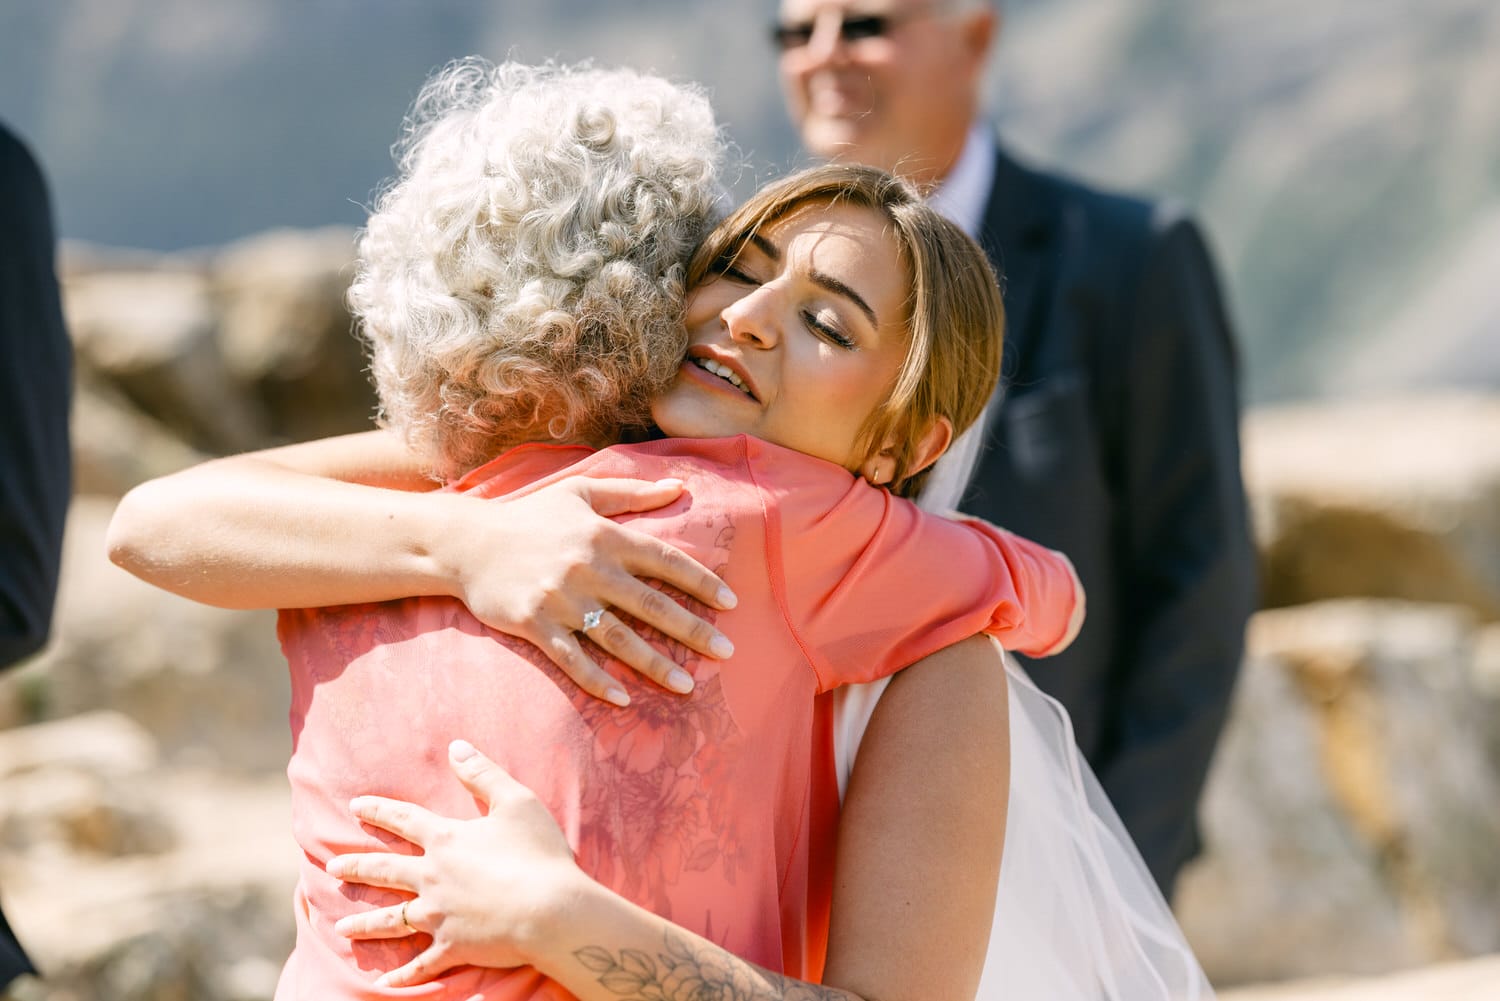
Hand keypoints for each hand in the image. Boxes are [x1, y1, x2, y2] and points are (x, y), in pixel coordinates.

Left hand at [328, 740, 584, 986]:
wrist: (551, 911)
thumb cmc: (538, 854)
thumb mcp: (516, 802)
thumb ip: (484, 774)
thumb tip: (456, 747)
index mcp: (447, 840)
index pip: (404, 819)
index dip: (380, 810)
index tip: (356, 806)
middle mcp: (433, 877)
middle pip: (386, 871)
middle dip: (358, 867)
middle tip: (334, 868)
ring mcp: (440, 915)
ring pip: (392, 920)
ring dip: (365, 923)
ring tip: (341, 926)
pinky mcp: (453, 946)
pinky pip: (421, 964)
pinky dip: (402, 976)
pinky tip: (384, 984)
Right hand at [443, 475, 737, 705]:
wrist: (466, 542)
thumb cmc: (530, 516)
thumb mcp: (581, 493)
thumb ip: (633, 493)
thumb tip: (681, 486)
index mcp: (605, 535)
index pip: (665, 560)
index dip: (701, 581)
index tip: (731, 602)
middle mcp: (589, 568)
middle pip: (652, 605)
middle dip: (694, 630)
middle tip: (727, 652)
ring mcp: (562, 599)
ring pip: (619, 638)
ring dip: (656, 664)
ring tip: (688, 685)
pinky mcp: (535, 625)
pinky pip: (573, 659)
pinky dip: (598, 680)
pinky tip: (625, 698)